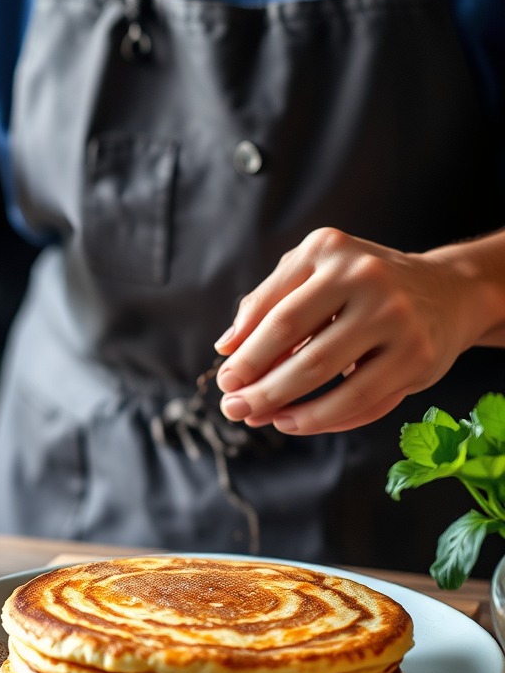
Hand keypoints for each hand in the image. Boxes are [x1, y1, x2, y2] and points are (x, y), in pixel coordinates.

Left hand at [212, 227, 477, 434]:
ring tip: (258, 418)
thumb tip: (226, 346)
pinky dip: (322, 417)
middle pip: (298, 345)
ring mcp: (396, 317)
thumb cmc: (360, 284)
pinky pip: (361, 399)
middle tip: (232, 407)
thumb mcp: (313, 273)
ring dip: (284, 405)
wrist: (448, 290)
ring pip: (327, 375)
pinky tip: (294, 421)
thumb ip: (266, 302)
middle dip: (259, 384)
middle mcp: (365, 277)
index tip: (225, 379)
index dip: (246, 352)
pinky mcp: (418, 356)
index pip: (276, 312)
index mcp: (328, 250)